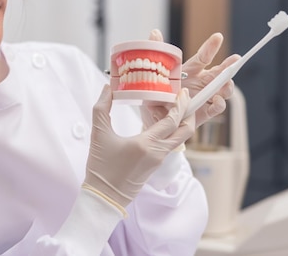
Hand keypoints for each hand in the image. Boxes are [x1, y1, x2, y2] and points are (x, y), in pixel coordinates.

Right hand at [84, 85, 191, 208]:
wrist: (104, 197)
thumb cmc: (101, 168)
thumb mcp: (99, 135)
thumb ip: (102, 109)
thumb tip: (106, 89)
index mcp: (147, 144)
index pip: (172, 121)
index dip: (180, 105)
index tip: (183, 92)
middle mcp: (158, 153)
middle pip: (184, 132)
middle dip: (189, 114)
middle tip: (185, 99)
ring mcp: (158, 161)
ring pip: (178, 140)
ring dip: (180, 123)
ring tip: (172, 108)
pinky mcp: (155, 166)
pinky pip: (169, 146)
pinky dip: (170, 133)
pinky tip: (161, 124)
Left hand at [148, 29, 238, 126]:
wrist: (152, 119)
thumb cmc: (155, 95)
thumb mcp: (153, 74)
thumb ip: (156, 52)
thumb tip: (155, 32)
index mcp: (189, 71)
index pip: (203, 57)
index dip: (211, 47)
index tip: (218, 37)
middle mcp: (200, 83)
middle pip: (219, 73)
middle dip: (229, 66)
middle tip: (236, 60)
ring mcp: (204, 97)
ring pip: (222, 90)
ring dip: (227, 86)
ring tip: (226, 83)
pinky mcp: (203, 113)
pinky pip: (216, 108)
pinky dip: (219, 104)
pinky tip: (217, 101)